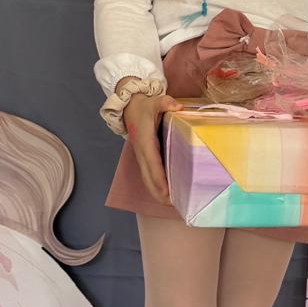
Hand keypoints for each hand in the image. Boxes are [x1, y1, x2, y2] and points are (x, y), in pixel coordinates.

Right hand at [124, 90, 180, 206]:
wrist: (129, 107)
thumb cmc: (144, 106)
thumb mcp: (155, 101)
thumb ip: (166, 102)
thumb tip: (177, 106)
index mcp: (146, 141)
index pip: (152, 163)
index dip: (159, 178)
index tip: (166, 191)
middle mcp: (142, 153)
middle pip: (148, 178)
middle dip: (159, 193)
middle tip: (175, 205)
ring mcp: (141, 157)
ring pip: (147, 180)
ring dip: (157, 193)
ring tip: (172, 204)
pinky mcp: (144, 158)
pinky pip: (148, 176)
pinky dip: (155, 187)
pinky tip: (166, 194)